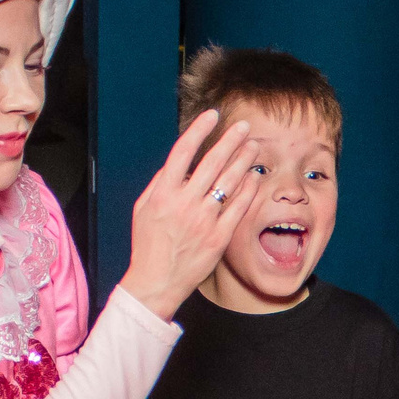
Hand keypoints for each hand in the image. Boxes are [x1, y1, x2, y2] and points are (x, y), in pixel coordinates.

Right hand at [118, 111, 266, 321]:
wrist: (157, 281)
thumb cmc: (148, 244)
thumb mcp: (143, 209)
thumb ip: (159, 184)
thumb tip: (177, 164)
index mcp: (163, 193)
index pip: (183, 152)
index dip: (199, 130)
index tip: (212, 116)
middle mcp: (184, 203)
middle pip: (212, 163)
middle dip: (230, 140)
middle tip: (243, 127)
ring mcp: (203, 220)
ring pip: (228, 182)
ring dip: (243, 160)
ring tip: (253, 147)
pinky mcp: (219, 237)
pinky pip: (238, 208)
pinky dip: (247, 190)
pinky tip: (255, 177)